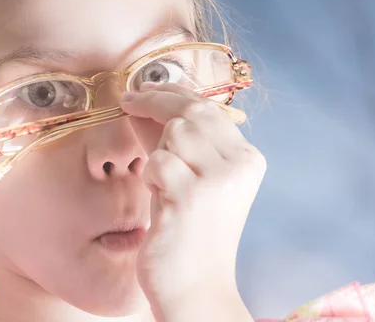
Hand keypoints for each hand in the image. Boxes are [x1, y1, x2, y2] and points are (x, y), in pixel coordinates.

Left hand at [120, 83, 265, 321]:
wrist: (195, 287)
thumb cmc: (190, 232)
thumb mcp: (191, 179)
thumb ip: (174, 141)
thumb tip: (144, 102)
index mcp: (246, 159)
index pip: (208, 107)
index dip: (172, 92)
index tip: (144, 88)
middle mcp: (239, 165)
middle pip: (191, 111)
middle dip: (154, 101)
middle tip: (128, 101)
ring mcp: (218, 180)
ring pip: (174, 132)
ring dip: (156, 152)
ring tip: (162, 183)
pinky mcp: (191, 196)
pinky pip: (157, 162)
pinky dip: (150, 175)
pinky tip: (159, 198)